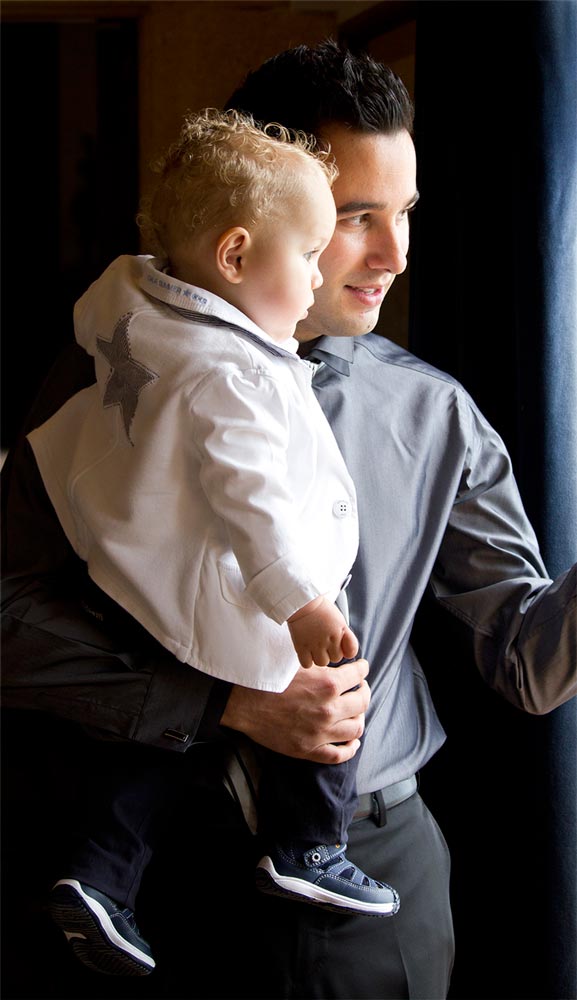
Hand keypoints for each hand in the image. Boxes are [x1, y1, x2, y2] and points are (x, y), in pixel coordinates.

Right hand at [220, 659, 369, 763]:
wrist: (243, 705)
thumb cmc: (268, 681)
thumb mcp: (297, 665)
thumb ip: (320, 668)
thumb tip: (338, 666)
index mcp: (326, 684)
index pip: (358, 676)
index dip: (363, 669)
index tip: (362, 669)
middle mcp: (328, 710)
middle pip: (362, 702)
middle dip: (364, 692)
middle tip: (361, 688)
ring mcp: (321, 733)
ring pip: (356, 729)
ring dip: (360, 718)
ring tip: (356, 713)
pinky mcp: (310, 750)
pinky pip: (339, 754)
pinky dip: (350, 748)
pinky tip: (352, 742)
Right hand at [287, 595, 358, 666]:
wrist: (301, 602)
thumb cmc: (320, 609)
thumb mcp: (339, 619)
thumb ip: (345, 635)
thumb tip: (348, 652)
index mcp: (341, 631)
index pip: (351, 652)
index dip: (346, 650)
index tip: (340, 646)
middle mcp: (330, 639)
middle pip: (336, 658)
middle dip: (331, 652)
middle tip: (324, 643)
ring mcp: (315, 644)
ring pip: (322, 662)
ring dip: (319, 657)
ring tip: (314, 647)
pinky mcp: (301, 647)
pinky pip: (307, 664)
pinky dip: (306, 660)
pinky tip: (306, 651)